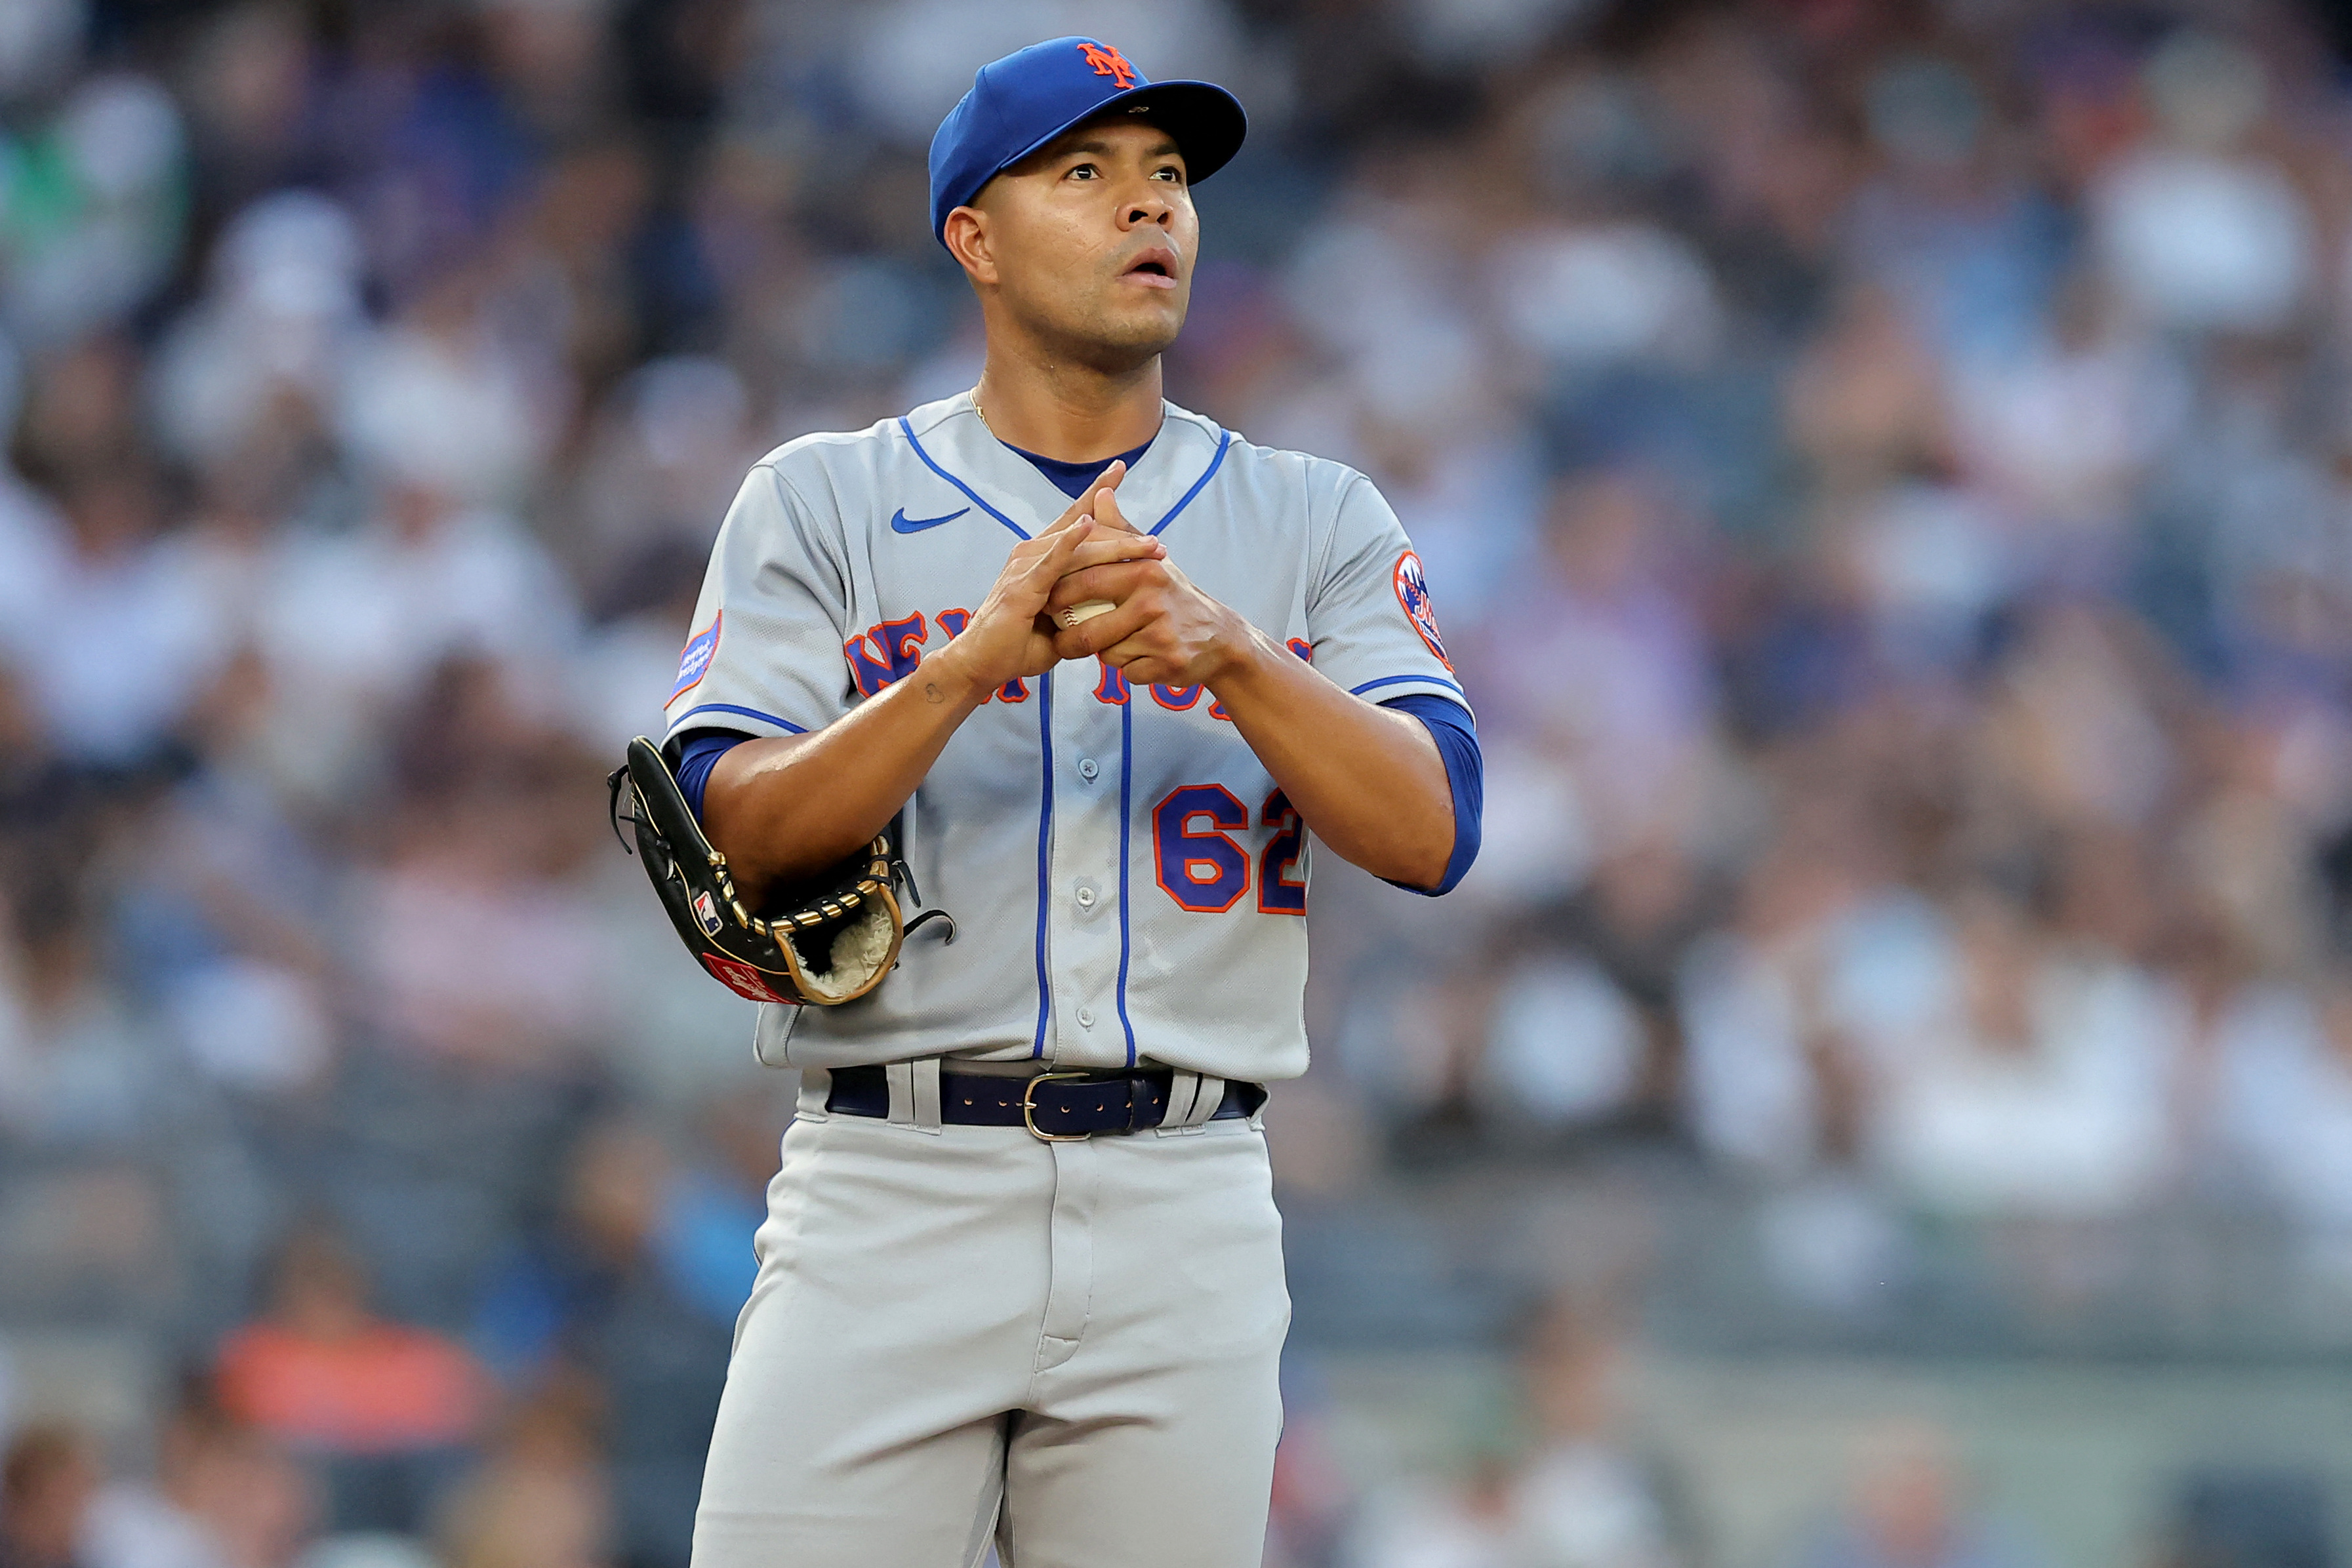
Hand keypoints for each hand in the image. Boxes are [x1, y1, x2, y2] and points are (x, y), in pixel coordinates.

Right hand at [930, 465, 1165, 693]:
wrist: (981, 664)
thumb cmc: (1018, 644)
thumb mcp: (1061, 619)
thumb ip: (1081, 602)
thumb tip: (1114, 600)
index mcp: (1041, 557)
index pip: (1074, 518)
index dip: (1097, 492)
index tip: (1119, 468)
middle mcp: (1031, 553)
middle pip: (1083, 530)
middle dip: (1123, 532)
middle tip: (1158, 540)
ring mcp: (1025, 566)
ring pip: (1077, 546)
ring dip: (1114, 543)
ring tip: (1148, 546)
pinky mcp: (1022, 585)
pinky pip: (1051, 561)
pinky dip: (1069, 542)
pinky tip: (1088, 526)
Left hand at [1045, 480, 1246, 686]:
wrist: (1219, 637)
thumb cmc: (1174, 594)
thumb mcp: (1151, 558)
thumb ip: (1120, 530)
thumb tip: (1101, 494)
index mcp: (1143, 571)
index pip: (1085, 582)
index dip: (1059, 594)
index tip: (1046, 601)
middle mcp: (1153, 601)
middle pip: (1088, 628)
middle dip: (1067, 637)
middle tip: (1060, 638)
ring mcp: (1162, 635)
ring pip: (1105, 654)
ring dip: (1102, 654)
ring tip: (1111, 644)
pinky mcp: (1168, 664)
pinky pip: (1127, 673)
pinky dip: (1127, 669)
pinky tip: (1141, 658)